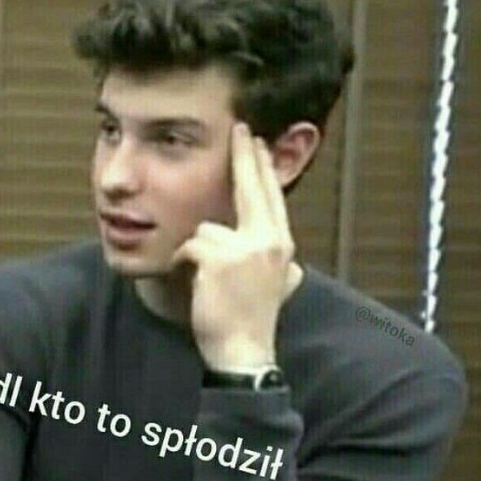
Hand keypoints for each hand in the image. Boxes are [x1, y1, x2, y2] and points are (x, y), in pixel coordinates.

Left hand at [170, 122, 302, 370]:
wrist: (244, 351)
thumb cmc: (252, 321)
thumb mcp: (277, 288)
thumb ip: (283, 270)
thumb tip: (296, 270)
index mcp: (281, 245)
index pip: (271, 197)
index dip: (262, 168)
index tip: (256, 142)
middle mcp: (270, 241)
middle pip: (252, 188)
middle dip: (245, 156)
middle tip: (240, 129)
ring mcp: (246, 248)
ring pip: (206, 229)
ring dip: (198, 254)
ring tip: (206, 283)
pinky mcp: (220, 257)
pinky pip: (190, 246)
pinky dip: (183, 264)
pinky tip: (195, 286)